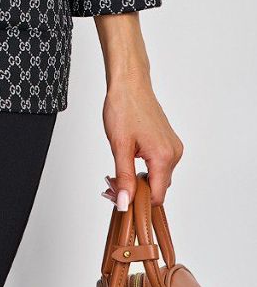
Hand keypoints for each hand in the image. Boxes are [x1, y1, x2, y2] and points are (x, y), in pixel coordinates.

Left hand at [100, 75, 183, 208]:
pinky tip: (129, 157)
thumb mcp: (119, 146)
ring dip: (140, 178)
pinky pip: (159, 164)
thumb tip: (124, 203)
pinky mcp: (168, 141)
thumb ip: (124, 178)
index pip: (157, 196)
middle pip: (158, 187)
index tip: (118, 197)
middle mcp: (174, 153)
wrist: (129, 83)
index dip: (138, 201)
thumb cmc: (123, 107)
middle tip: (112, 182)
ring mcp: (173, 146)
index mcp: (164, 156)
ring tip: (118, 168)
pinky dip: (145, 167)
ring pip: (158, 176)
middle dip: (136, 189)